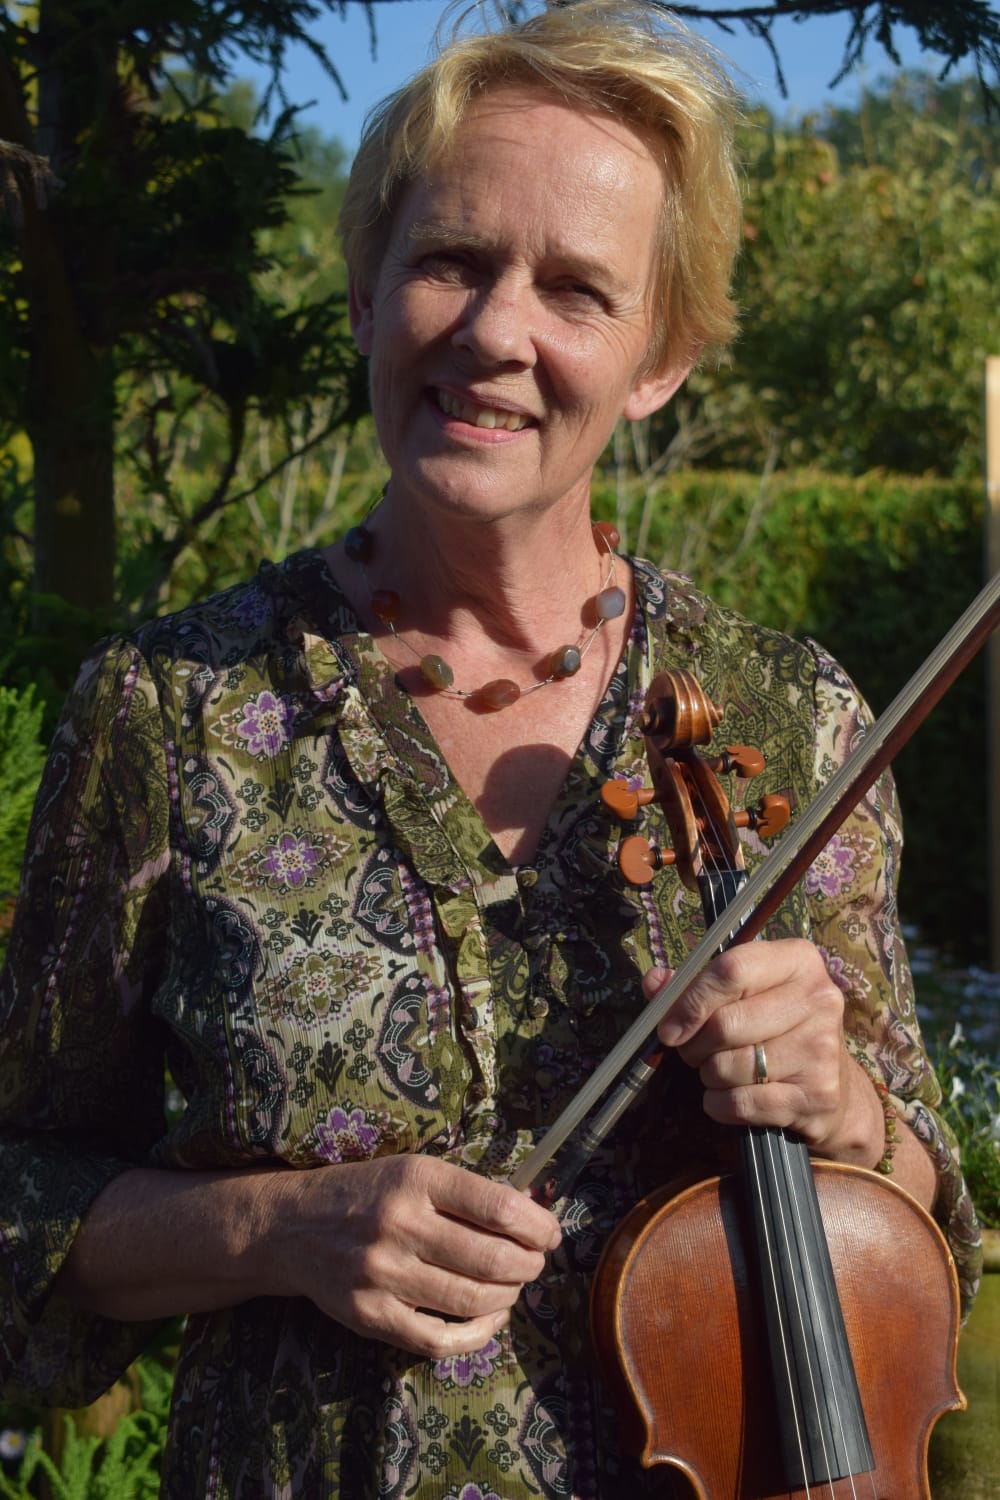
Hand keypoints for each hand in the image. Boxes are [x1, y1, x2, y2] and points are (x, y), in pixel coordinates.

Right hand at [274, 1153, 561, 1357]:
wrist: (292, 1226)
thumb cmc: (365, 1193)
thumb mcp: (413, 1171)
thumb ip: (467, 1192)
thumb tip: (531, 1211)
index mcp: (417, 1178)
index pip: (498, 1208)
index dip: (538, 1226)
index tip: (550, 1233)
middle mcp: (400, 1224)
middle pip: (492, 1259)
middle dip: (530, 1265)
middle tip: (535, 1263)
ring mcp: (382, 1274)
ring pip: (472, 1300)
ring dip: (509, 1297)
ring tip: (514, 1287)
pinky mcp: (369, 1316)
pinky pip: (439, 1340)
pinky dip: (477, 1335)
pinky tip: (489, 1319)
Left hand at [648, 939, 882, 1165]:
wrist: (834, 1085)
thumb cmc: (775, 1027)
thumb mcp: (743, 993)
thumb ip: (693, 984)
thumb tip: (654, 982)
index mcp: (798, 960)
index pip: (731, 970)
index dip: (690, 1001)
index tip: (669, 1027)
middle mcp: (818, 999)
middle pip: (726, 1024)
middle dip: (695, 1046)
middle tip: (694, 1052)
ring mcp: (822, 1048)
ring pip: (729, 1067)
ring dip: (710, 1075)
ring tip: (720, 1071)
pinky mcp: (818, 1094)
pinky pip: (741, 1103)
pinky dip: (720, 1105)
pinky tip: (728, 1096)